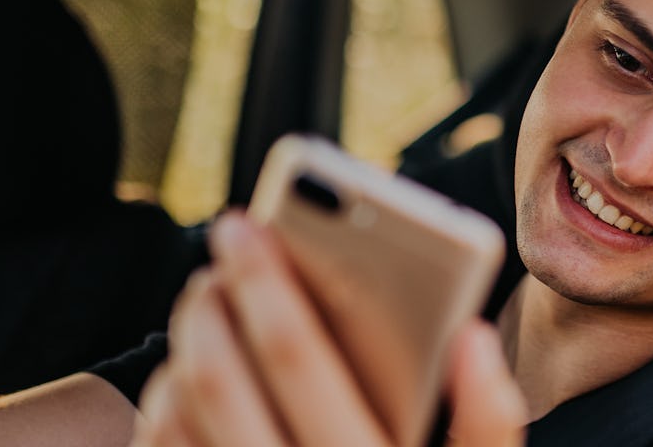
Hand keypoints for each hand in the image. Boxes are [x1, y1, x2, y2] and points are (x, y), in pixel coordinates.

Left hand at [129, 212, 525, 446]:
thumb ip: (487, 425)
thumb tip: (471, 339)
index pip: (302, 361)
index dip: (268, 285)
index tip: (249, 227)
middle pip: (221, 379)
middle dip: (214, 298)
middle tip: (225, 244)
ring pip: (180, 416)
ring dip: (187, 347)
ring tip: (211, 302)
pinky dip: (165, 409)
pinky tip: (191, 381)